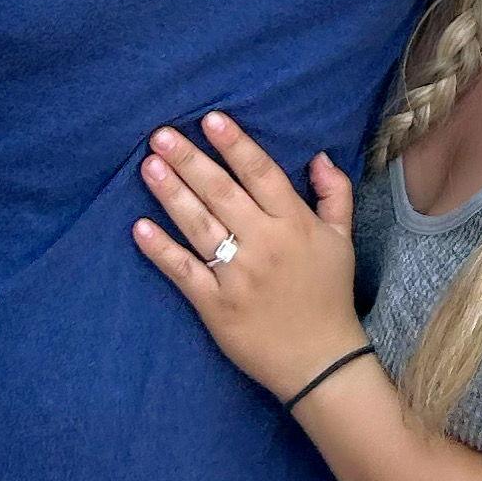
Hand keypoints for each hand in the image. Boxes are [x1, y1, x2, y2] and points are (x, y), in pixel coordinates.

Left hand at [134, 114, 363, 399]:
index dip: (236, 145)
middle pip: (222, 194)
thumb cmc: (329, 294)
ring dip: (171, 194)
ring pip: (199, 226)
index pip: (262, 174)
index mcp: (294, 225)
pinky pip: (184, 271)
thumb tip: (317, 156)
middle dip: (190, 161)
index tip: (211, 119)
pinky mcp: (214, 305)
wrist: (320, 361)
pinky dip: (161, 250)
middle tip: (160, 134)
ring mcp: (237, 276)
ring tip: (148, 166)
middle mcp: (264, 244)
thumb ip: (333, 194)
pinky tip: (140, 227)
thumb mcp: (342, 240)